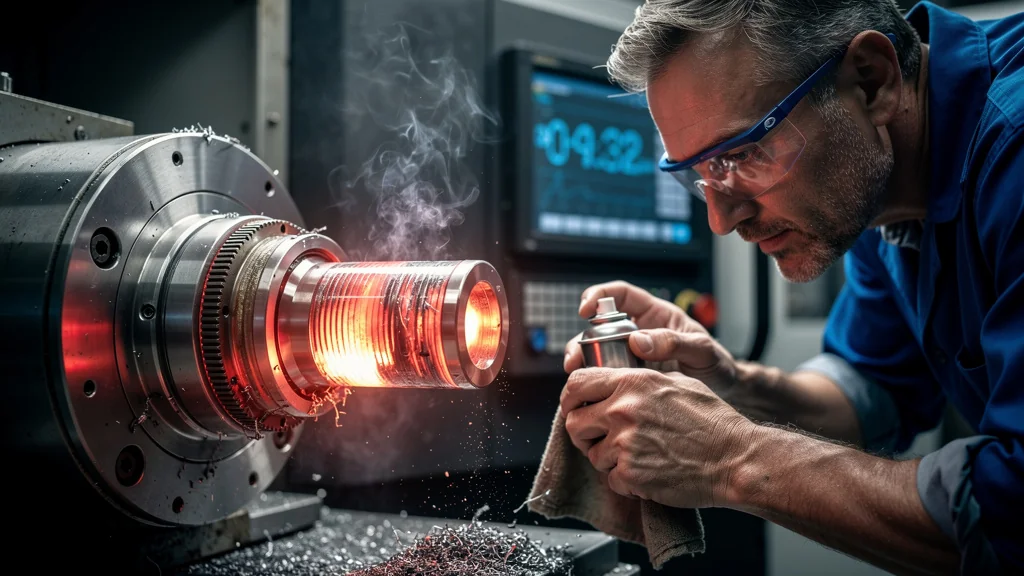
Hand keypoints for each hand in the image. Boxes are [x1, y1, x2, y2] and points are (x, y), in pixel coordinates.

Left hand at [560, 367, 753, 508]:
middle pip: (573, 422)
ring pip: (591, 454)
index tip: (575, 407)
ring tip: (636, 457)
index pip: (576, 382)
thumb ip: (640, 380)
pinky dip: (625, 482)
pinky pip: (611, 480)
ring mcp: (624, 443)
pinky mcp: (630, 475)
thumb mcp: (676, 382)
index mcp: (632, 383)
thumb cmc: (713, 421)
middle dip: (584, 432)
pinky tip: (647, 474)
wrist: (734, 458)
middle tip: (601, 439)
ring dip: (608, 460)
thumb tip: (617, 382)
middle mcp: (623, 410)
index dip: (570, 398)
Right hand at [564, 281, 738, 396]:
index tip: (585, 310)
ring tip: (575, 377)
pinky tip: (589, 394)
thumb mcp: (702, 351)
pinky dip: (593, 383)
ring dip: (582, 364)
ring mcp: (631, 357)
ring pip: (596, 354)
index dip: (599, 296)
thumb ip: (674, 343)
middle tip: (574, 358)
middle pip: (598, 328)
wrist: (725, 394)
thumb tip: (638, 341)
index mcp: (655, 315)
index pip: (621, 295)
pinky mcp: (629, 379)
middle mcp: (638, 333)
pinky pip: (605, 377)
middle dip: (580, 340)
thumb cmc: (717, 366)